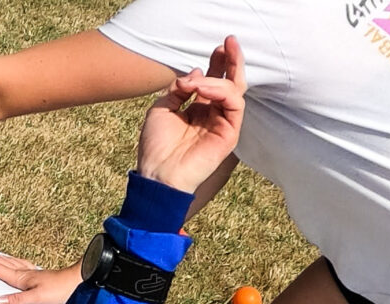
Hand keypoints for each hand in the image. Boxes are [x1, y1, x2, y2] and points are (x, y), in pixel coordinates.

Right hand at [0, 250, 80, 303]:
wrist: (78, 279)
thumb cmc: (60, 289)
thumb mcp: (38, 297)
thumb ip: (18, 299)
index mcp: (21, 277)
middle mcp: (23, 272)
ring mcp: (29, 271)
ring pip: (5, 261)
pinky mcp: (34, 274)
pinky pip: (14, 263)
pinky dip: (5, 260)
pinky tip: (6, 260)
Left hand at [135, 36, 244, 194]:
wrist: (157, 175)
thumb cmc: (155, 147)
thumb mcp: (160, 109)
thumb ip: (177, 89)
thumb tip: (195, 72)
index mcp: (197, 110)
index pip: (212, 82)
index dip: (216, 63)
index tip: (216, 48)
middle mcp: (212, 115)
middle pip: (229, 82)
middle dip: (230, 60)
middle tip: (228, 41)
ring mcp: (222, 124)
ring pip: (233, 90)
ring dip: (218, 77)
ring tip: (199, 78)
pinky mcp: (230, 133)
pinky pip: (233, 103)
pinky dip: (219, 91)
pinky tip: (202, 88)